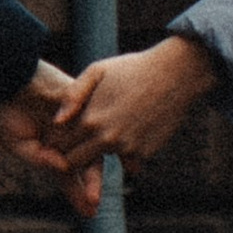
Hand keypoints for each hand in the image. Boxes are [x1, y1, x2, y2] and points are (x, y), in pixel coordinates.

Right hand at [0, 62, 102, 218]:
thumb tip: (63, 168)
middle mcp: (66, 135)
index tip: (89, 212)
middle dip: (89, 184)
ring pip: (90, 144)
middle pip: (85, 162)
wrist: (2, 77)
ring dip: (93, 167)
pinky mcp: (77, 99)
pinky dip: (94, 134)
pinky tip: (102, 147)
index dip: (78, 192)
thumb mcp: (17, 144)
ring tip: (94, 189)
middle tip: (93, 203)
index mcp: (51, 147)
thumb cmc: (4, 111)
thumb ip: (40, 159)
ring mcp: (73, 118)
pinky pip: (89, 117)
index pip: (69, 173)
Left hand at [49, 33, 219, 170]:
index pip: (60, 144)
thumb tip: (57, 121)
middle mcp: (107, 139)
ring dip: (99, 153)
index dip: (57, 140)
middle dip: (71, 155)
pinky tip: (131, 130)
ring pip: (101, 163)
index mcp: (91, 119)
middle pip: (74, 163)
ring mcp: (127, 149)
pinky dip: (125, 152)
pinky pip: (127, 162)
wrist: (176, 75)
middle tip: (77, 141)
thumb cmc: (133, 68)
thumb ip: (73, 95)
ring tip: (109, 128)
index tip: (61, 133)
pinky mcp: (145, 154)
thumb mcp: (98, 71)